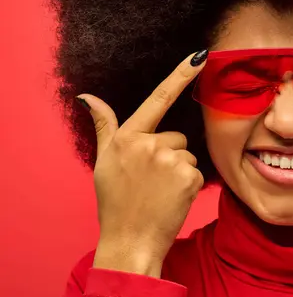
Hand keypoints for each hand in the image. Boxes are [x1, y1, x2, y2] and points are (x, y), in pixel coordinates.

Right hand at [78, 50, 207, 276]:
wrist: (130, 240)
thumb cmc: (116, 202)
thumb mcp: (104, 162)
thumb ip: (105, 127)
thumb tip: (88, 98)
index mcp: (128, 137)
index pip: (158, 99)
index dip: (180, 75)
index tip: (200, 56)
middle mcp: (149, 144)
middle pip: (177, 136)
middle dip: (169, 152)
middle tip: (152, 179)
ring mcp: (171, 160)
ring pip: (187, 153)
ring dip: (179, 168)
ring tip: (160, 190)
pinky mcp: (189, 177)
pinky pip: (197, 170)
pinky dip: (188, 183)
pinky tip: (172, 197)